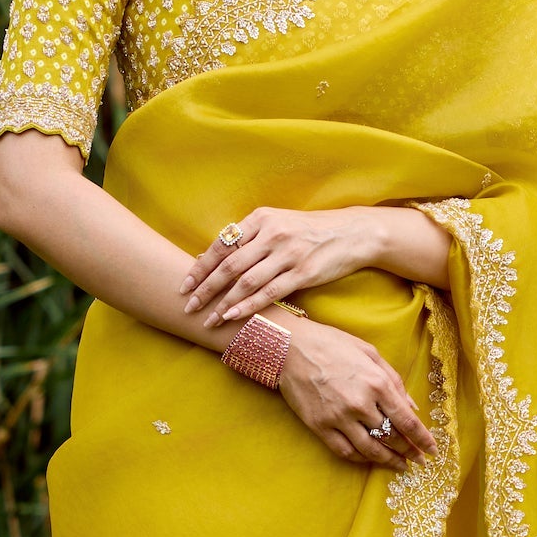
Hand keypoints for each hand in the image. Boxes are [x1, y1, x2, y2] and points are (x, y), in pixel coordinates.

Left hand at [184, 203, 440, 327]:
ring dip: (223, 302)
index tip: (184, 284)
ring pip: (246, 281)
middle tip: (187, 305)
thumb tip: (218, 257)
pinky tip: (234, 317)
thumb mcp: (280, 223)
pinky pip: (269, 292)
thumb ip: (252, 238)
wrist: (352, 232)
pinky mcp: (303, 272)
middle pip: (228, 264)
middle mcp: (272, 233)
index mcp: (261, 218)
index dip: (200, 266)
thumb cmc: (311, 231)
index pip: (222, 244)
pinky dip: (249, 306)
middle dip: (205, 287)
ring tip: (208, 318)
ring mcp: (288, 253)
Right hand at [269, 319, 434, 469]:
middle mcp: (360, 404)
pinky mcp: (320, 426)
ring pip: (370, 450)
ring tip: (399, 465)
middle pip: (392, 438)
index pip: (407, 420)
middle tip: (418, 460)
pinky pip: (344, 451)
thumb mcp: (369, 353)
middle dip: (409, 452)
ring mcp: (338, 417)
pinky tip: (369, 459)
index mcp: (376, 383)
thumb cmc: (332, 344)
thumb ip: (393, 380)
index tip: (432, 450)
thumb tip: (412, 406)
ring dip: (388, 461)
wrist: (289, 347)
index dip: (423, 439)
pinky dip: (360, 459)